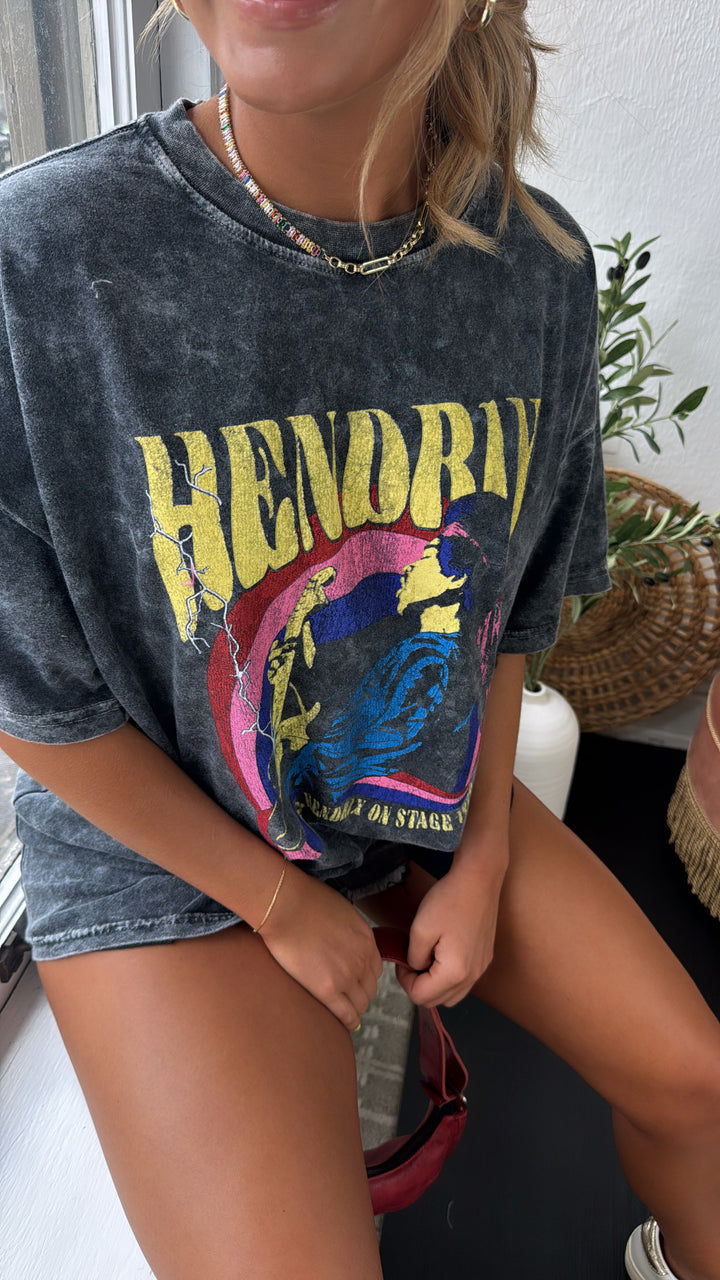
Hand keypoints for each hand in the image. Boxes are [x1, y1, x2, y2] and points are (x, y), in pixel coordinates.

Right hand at [259, 864, 382, 1031]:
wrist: (286, 905)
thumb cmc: (304, 900)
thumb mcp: (340, 911)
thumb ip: (348, 929)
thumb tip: (342, 936)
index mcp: (367, 939)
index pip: (375, 969)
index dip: (364, 977)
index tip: (354, 982)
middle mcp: (362, 959)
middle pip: (370, 988)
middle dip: (359, 993)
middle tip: (346, 998)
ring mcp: (347, 975)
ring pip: (360, 1003)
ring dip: (353, 1007)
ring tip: (342, 1010)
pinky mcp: (327, 989)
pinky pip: (346, 1014)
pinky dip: (348, 1021)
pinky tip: (344, 1025)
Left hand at [397, 856, 507, 1007]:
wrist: (479, 878)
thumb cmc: (449, 900)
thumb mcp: (420, 930)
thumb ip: (413, 958)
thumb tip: (415, 968)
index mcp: (455, 973)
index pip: (420, 997)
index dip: (404, 980)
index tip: (401, 958)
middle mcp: (472, 976)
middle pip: (437, 1001)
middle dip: (419, 985)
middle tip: (411, 958)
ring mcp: (481, 968)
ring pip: (452, 995)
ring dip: (434, 984)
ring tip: (427, 957)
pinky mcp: (485, 958)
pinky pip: (463, 980)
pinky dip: (448, 976)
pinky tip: (442, 952)